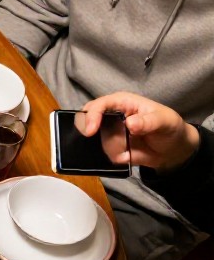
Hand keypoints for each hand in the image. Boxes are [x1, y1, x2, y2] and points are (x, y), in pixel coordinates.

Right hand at [78, 92, 200, 171]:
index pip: (98, 105)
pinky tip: (131, 153)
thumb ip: (149, 121)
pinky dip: (119, 157)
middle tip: (111, 141)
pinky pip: (106, 155)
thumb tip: (130, 124)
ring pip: (100, 142)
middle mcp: (111, 116)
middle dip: (94, 133)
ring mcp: (109, 133)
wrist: (173, 149)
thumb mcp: (165, 121)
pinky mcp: (111, 148)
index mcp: (121, 103)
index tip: (91, 131)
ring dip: (116, 148)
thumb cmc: (169, 127)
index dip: (91, 116)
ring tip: (133, 147)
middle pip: (87, 121)